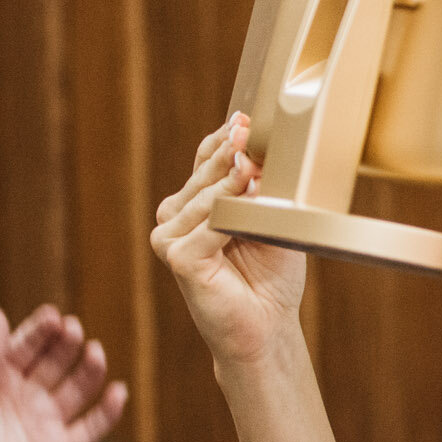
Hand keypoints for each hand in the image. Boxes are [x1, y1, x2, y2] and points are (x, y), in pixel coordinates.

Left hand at [0, 305, 128, 441]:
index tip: (54, 316)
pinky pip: (91, 428)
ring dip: (90, 371)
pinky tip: (118, 392)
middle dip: (67, 345)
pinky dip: (108, 412)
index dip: (41, 331)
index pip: (27, 347)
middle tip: (74, 330)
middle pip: (56, 363)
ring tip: (96, 353)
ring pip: (78, 390)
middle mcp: (26, 396)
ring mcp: (44, 422)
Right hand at [150, 112, 306, 366]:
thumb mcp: (272, 220)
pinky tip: (247, 210)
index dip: (225, 138)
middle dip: (231, 154)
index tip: (245, 116)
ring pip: (205, 199)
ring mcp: (169, 237)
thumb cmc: (272, 275)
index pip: (207, 159)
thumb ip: (260, 188)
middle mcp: (175, 216)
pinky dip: (228, 220)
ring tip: (257, 173)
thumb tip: (253, 152)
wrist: (268, 324)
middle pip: (205, 175)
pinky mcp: (177, 258)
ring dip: (234, 187)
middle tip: (251, 132)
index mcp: (195, 203)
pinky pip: (206, 229)